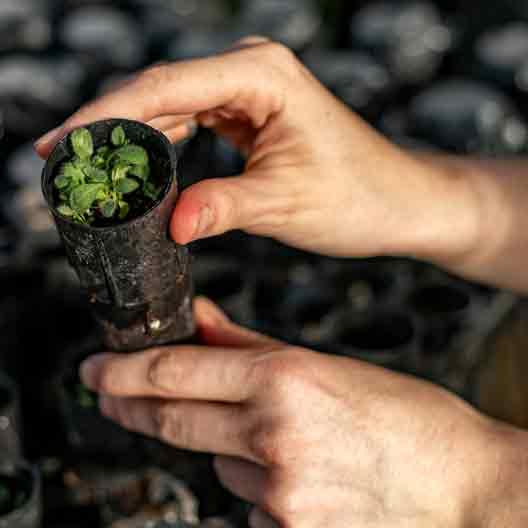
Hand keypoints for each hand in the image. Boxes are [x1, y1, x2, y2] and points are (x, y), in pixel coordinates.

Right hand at [35, 37, 477, 263]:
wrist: (395, 201)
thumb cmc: (358, 197)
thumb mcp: (284, 205)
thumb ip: (223, 208)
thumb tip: (170, 224)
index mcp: (264, 76)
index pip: (166, 89)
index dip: (105, 116)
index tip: (61, 143)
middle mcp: (254, 71)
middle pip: (161, 91)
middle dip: (108, 126)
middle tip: (59, 160)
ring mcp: (250, 90)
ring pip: (172, 105)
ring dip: (130, 135)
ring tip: (87, 166)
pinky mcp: (250, 113)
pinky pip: (192, 120)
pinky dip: (160, 143)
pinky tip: (136, 164)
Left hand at [79, 298, 526, 527]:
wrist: (462, 486)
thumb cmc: (405, 417)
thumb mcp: (328, 366)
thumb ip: (252, 345)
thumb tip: (203, 323)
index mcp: (285, 379)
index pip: (178, 371)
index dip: (126, 369)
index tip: (96, 368)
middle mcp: (274, 435)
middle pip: (175, 418)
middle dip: (134, 405)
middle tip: (109, 393)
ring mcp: (278, 491)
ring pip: (219, 461)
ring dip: (227, 446)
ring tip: (282, 439)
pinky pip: (247, 499)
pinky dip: (258, 481)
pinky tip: (301, 473)